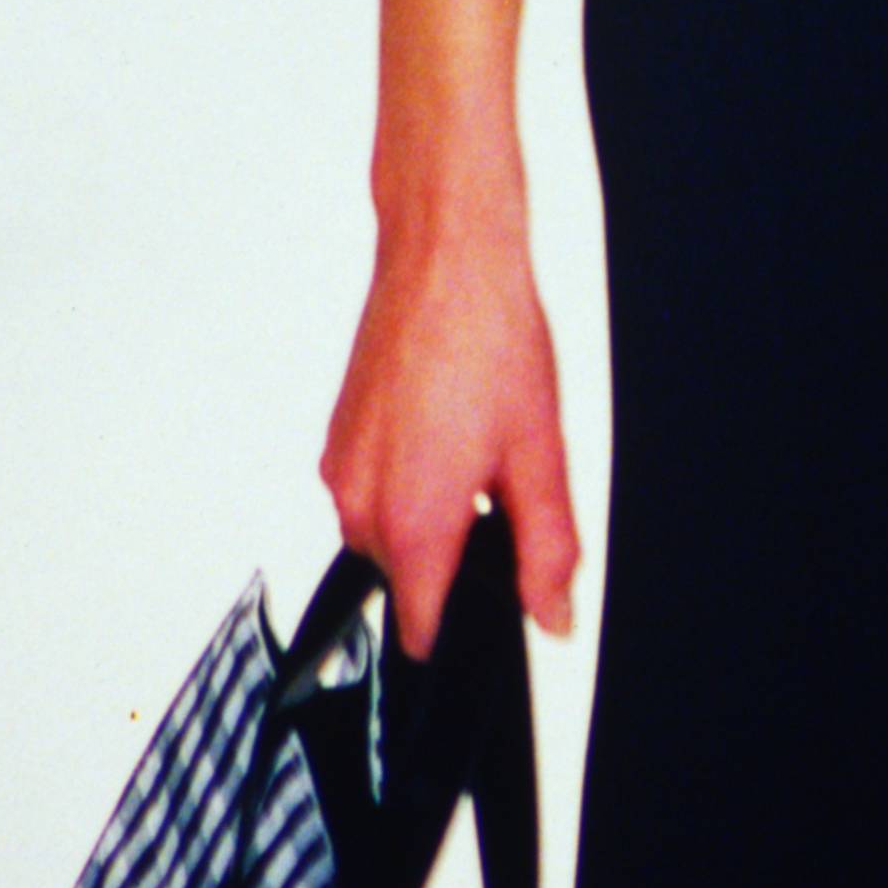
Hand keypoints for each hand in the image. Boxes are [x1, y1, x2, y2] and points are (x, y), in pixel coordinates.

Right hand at [322, 199, 580, 659]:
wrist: (444, 255)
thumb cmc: (489, 338)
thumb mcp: (541, 454)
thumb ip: (548, 551)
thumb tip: (552, 616)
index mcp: (414, 522)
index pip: (421, 632)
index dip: (463, 627)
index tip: (492, 601)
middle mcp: (361, 504)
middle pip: (407, 581)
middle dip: (452, 556)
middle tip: (498, 489)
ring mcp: (341, 469)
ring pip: (386, 533)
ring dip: (427, 513)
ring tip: (473, 444)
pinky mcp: (336, 437)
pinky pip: (370, 489)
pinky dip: (404, 475)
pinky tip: (446, 423)